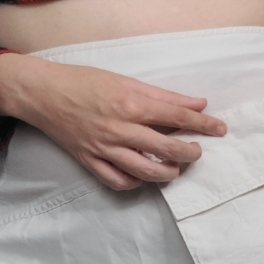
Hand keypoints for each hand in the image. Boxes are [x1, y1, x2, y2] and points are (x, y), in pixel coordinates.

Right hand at [0, 54, 226, 189]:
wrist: (44, 94)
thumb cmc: (85, 82)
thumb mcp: (126, 80)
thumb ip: (162, 96)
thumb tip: (196, 103)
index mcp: (130, 103)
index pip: (176, 116)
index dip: (202, 124)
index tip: (220, 128)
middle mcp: (119, 129)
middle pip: (165, 148)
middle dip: (189, 152)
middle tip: (197, 152)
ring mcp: (104, 149)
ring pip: (145, 172)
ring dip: (167, 173)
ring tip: (176, 167)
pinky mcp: (91, 162)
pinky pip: (119, 182)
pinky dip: (136, 183)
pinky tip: (145, 177)